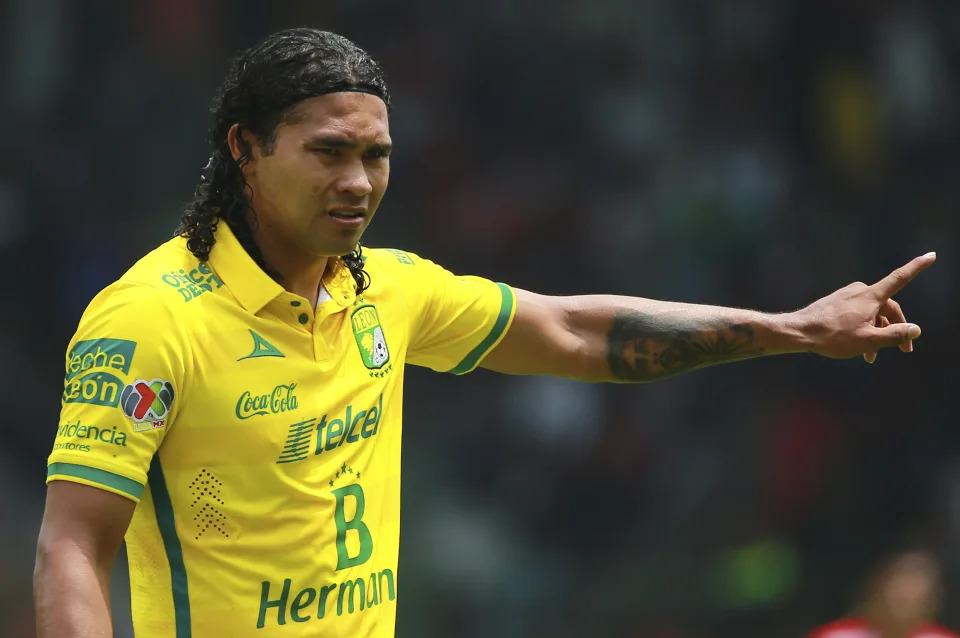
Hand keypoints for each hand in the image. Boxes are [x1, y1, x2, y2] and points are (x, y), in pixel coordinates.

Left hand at [792, 253, 935, 361]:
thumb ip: (894, 336)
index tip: (931, 255)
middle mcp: (860, 291)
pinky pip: (858, 314)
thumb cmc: (832, 336)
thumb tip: (915, 329)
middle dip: (896, 328)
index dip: (917, 267)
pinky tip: (859, 348)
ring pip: (871, 314)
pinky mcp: (837, 303)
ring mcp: (847, 296)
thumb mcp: (867, 341)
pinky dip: (863, 328)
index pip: (900, 278)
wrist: (799, 331)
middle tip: (904, 349)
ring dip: (877, 332)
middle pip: (888, 308)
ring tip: (872, 356)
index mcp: (870, 296)